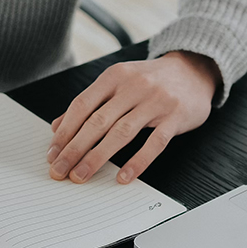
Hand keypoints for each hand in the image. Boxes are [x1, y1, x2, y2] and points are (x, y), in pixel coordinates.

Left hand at [46, 50, 220, 183]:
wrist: (194, 70)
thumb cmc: (151, 81)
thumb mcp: (118, 83)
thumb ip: (90, 103)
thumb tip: (58, 127)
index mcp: (114, 76)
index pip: (82, 105)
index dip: (65, 131)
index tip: (52, 154)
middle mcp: (133, 86)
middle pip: (97, 121)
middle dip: (75, 149)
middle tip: (60, 170)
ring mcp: (156, 101)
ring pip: (122, 133)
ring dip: (98, 157)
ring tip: (82, 175)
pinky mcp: (175, 117)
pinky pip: (155, 143)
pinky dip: (137, 162)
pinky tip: (123, 177)